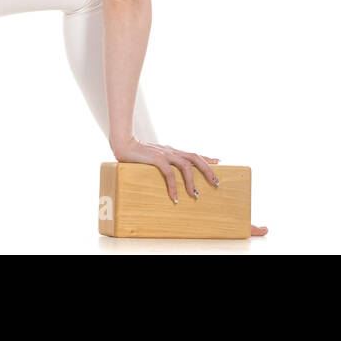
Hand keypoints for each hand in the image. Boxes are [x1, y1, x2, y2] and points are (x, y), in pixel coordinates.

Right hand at [111, 138, 268, 235]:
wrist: (122, 143)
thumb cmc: (135, 152)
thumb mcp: (153, 156)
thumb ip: (162, 162)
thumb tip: (167, 172)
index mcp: (172, 151)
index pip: (194, 153)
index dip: (207, 158)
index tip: (219, 162)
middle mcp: (171, 151)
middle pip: (195, 158)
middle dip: (208, 170)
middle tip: (216, 183)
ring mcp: (165, 154)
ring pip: (186, 166)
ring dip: (192, 181)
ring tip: (195, 195)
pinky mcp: (156, 159)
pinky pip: (169, 174)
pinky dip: (173, 186)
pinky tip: (175, 197)